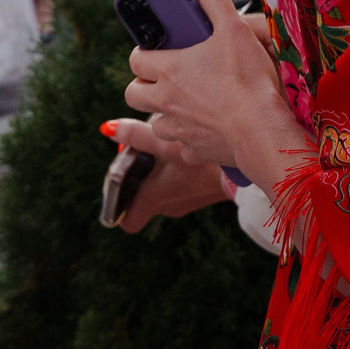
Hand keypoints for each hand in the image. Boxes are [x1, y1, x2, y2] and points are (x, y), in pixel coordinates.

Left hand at [102, 118, 227, 231]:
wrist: (241, 169)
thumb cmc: (200, 159)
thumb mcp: (163, 141)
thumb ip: (134, 135)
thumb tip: (108, 128)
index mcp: (152, 201)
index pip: (126, 220)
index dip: (118, 204)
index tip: (120, 181)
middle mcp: (167, 208)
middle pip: (142, 198)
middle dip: (138, 177)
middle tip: (141, 152)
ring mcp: (184, 202)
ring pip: (160, 190)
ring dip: (158, 172)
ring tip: (164, 145)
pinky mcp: (200, 194)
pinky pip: (178, 185)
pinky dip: (175, 171)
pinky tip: (182, 149)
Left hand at [127, 0, 310, 189]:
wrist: (263, 132)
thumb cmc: (248, 79)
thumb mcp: (233, 29)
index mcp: (169, 70)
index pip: (136, 59)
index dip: (142, 51)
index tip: (156, 47)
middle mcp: (166, 101)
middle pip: (134, 93)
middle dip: (143, 84)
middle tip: (165, 75)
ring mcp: (178, 129)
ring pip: (155, 120)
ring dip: (164, 111)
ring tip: (186, 101)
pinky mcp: (194, 151)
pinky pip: (181, 145)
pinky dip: (188, 136)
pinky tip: (205, 128)